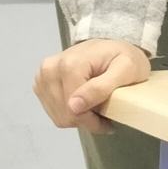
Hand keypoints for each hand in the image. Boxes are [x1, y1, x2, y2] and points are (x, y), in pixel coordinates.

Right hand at [34, 38, 150, 134]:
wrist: (109, 46)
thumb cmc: (121, 56)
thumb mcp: (125, 69)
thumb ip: (101, 87)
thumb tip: (74, 106)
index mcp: (68, 65)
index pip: (73, 110)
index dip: (92, 122)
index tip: (108, 122)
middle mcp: (50, 69)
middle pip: (64, 114)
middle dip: (86, 120)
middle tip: (104, 114)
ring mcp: (43, 76)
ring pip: (58, 115)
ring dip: (78, 118)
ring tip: (95, 108)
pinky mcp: (41, 83)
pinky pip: (53, 111)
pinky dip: (69, 113)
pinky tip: (83, 104)